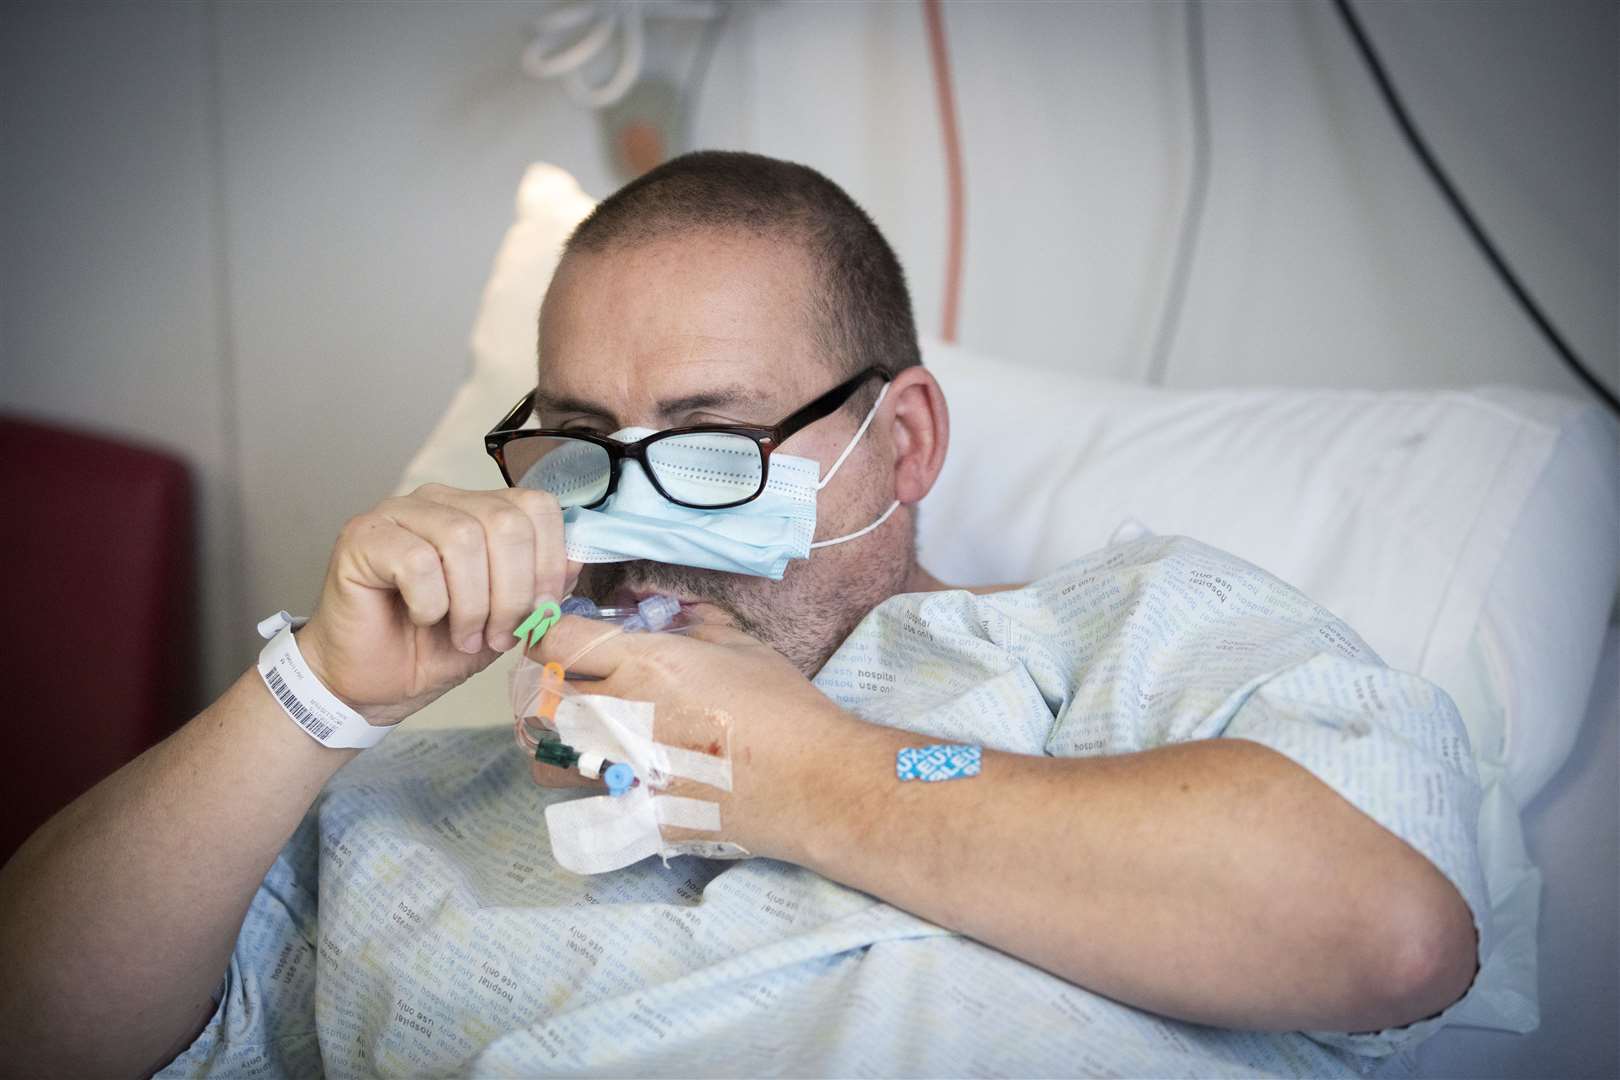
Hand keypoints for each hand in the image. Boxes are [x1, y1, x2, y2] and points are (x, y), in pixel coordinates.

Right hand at [297, 484, 580, 724]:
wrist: (371, 684)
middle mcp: (441, 501)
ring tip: (462, 634)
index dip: (549, 564)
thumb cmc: (434, 648)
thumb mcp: (507, 619)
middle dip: (513, 592)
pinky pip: (416, 560)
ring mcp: (398, 513)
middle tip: (497, 634)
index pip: (538, 507)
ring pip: (463, 539)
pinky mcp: (362, 537)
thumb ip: (542, 586)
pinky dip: (430, 602)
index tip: (537, 614)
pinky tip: (421, 618)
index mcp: (480, 510)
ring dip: (472, 603)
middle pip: (506, 522)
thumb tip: (576, 560)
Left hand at [527, 615, 858, 859]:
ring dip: (552, 740)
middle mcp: (621, 715)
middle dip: (545, 686)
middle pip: (540, 698)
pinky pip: (585, 799)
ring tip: (576, 733)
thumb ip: (690, 619)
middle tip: (565, 683)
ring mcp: (623, 769)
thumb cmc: (781, 706)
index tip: (556, 636)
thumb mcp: (739, 644)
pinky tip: (612, 776)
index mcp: (643, 664)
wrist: (811, 781)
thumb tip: (660, 604)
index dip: (547, 634)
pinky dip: (588, 784)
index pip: (555, 642)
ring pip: (546, 756)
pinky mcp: (635, 812)